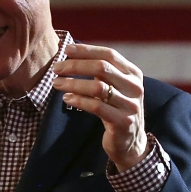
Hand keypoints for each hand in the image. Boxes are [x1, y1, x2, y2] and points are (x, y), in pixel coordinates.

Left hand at [52, 44, 146, 170]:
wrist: (130, 142)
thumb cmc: (115, 109)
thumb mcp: (114, 87)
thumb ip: (100, 72)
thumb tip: (71, 54)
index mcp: (133, 73)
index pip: (109, 54)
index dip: (87, 50)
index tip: (66, 50)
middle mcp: (134, 86)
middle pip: (102, 68)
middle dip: (75, 66)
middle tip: (56, 69)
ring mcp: (130, 104)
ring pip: (97, 87)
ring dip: (73, 83)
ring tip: (57, 83)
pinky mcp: (123, 121)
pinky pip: (96, 107)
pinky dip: (78, 100)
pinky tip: (67, 98)